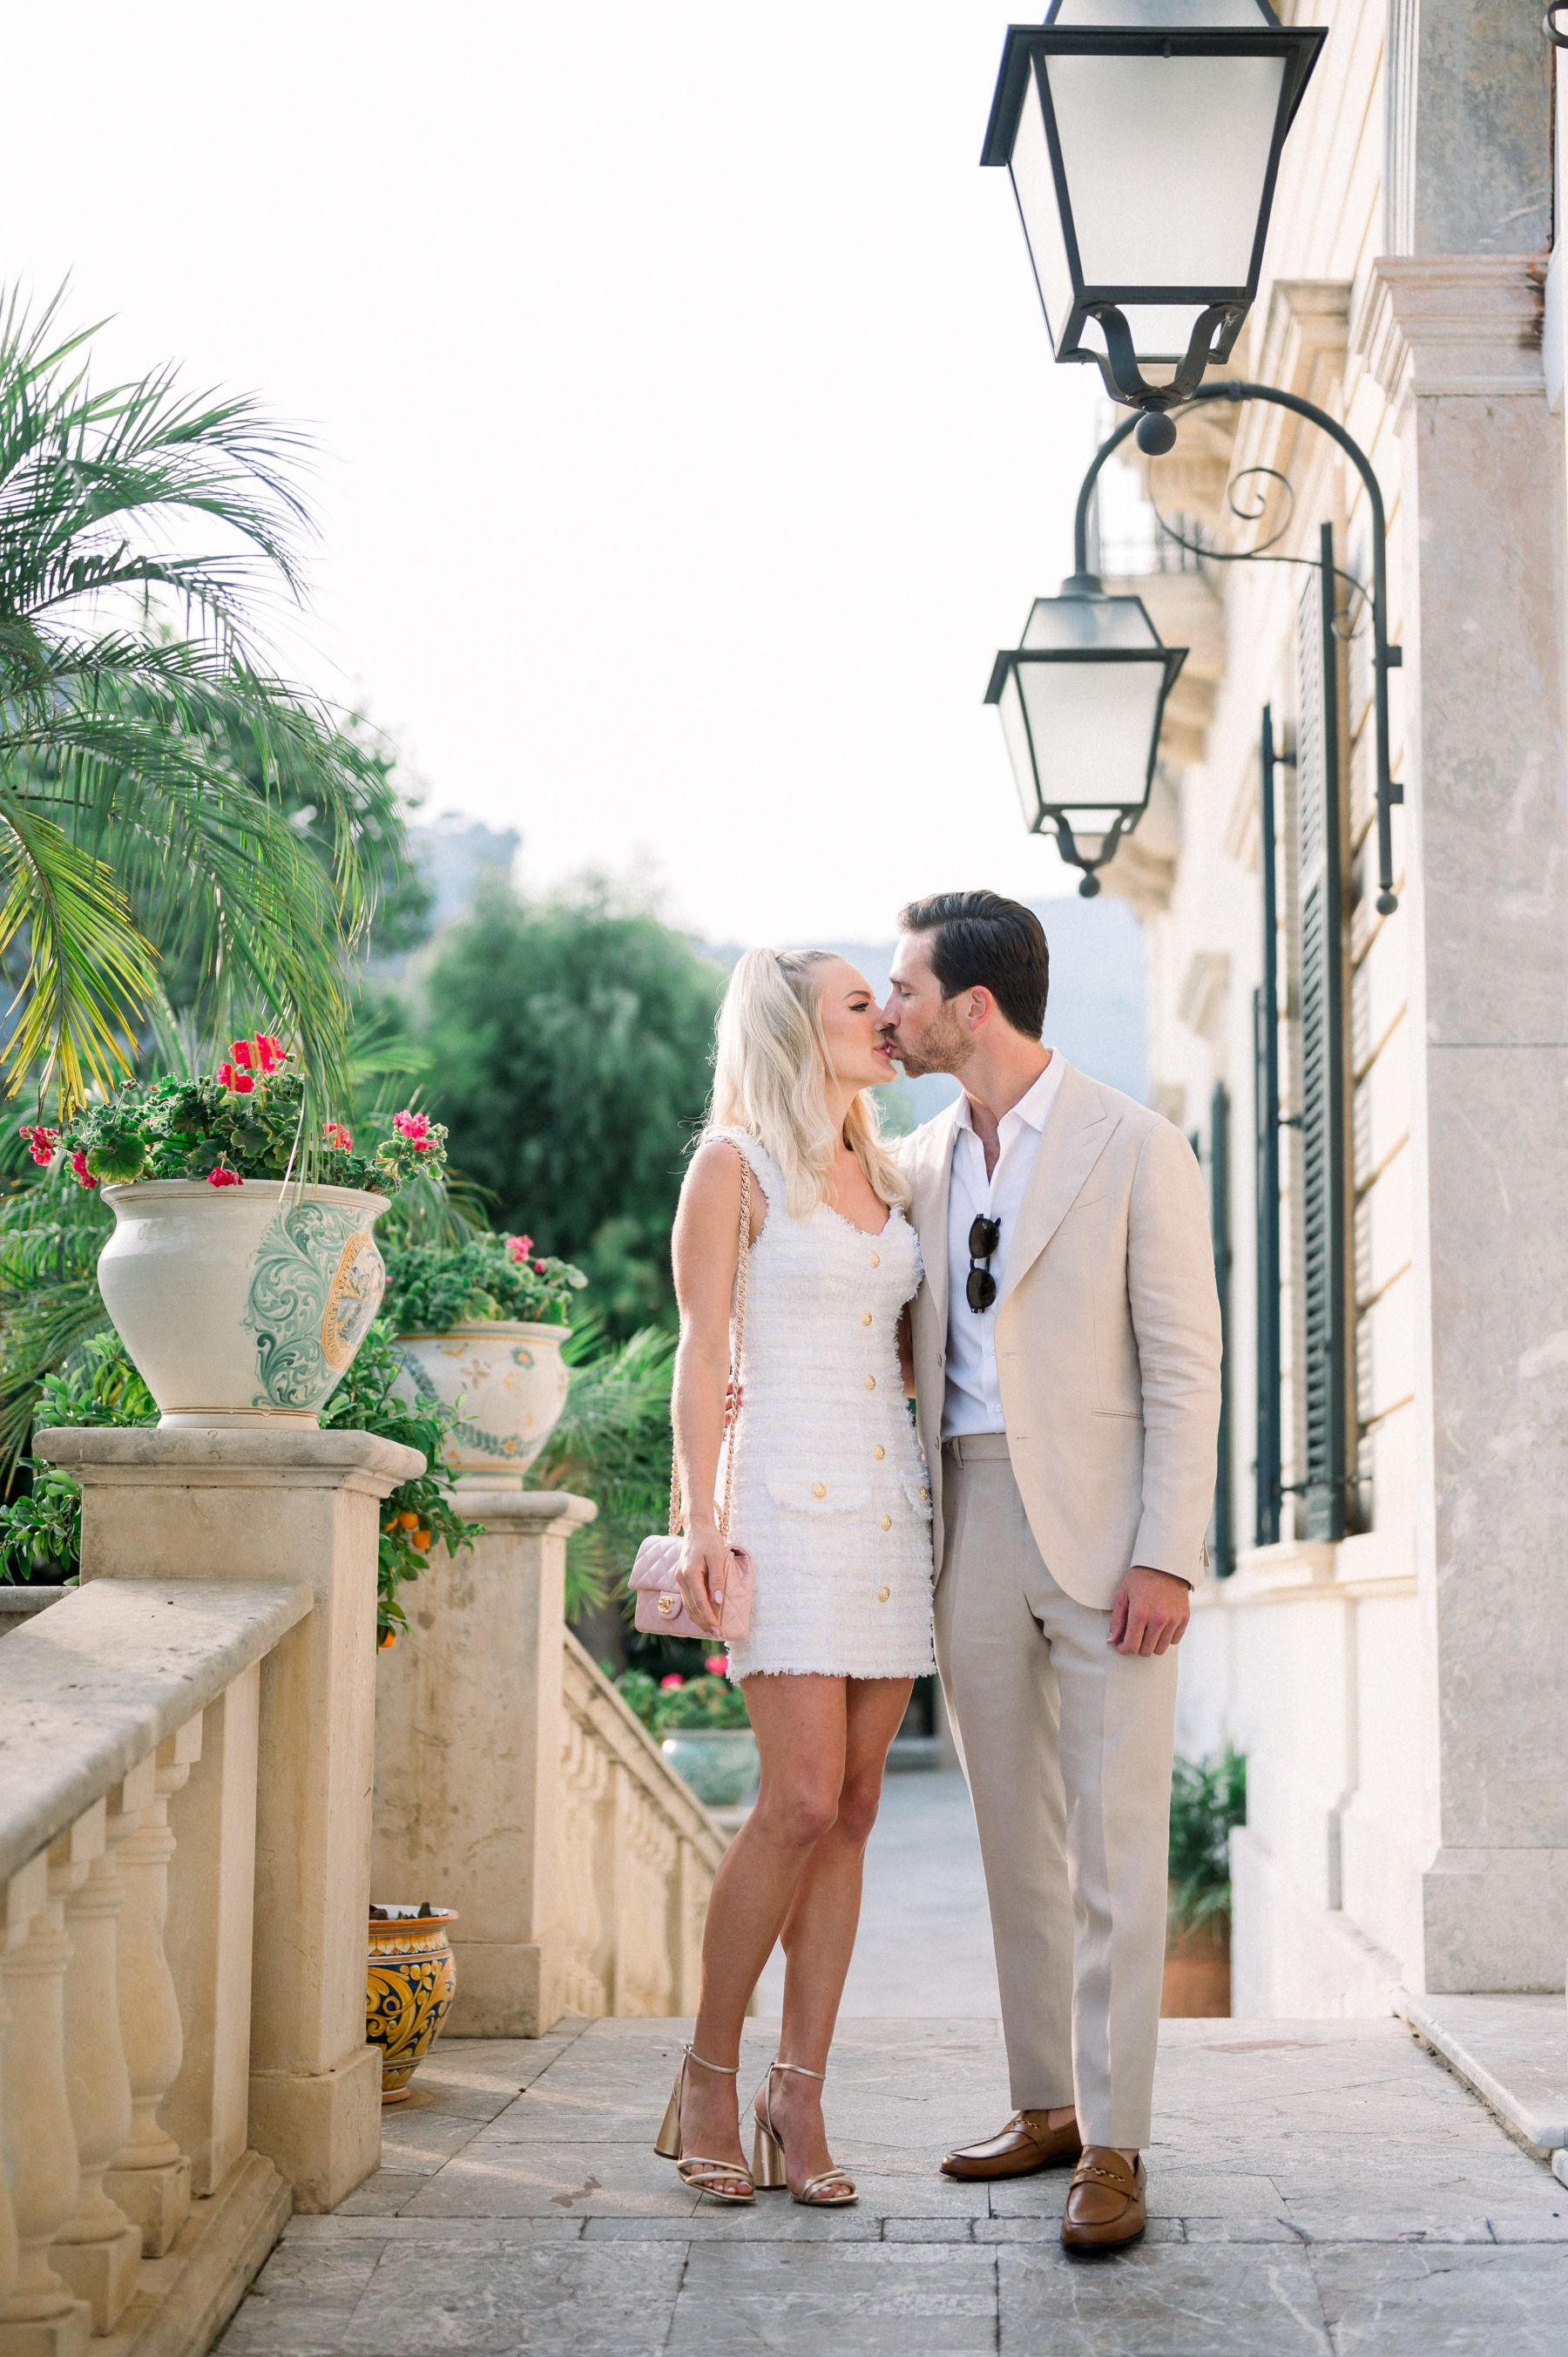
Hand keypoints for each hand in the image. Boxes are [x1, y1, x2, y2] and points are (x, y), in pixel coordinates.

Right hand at [677, 1524, 726, 1638]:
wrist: (697, 1527)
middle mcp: (681, 1578)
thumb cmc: (709, 1540)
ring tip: (712, 1630)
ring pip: (688, 1605)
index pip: (700, 1602)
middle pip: (692, 1607)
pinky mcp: (682, 1578)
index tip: (719, 1630)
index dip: (709, 1618)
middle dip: (705, 1623)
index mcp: (690, 1574)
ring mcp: (679, 1579)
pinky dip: (695, 1610)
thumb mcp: (718, 1557)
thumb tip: (717, 1602)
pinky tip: (703, 1617)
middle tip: (718, 1635)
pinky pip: (688, 1599)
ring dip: (699, 1619)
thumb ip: (717, 1579)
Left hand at [1108, 1565, 1190, 1655]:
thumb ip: (1117, 1620)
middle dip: (1137, 1647)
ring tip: (1146, 1632)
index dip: (1124, 1649)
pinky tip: (1159, 1627)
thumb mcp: (1123, 1595)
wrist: (1165, 1564)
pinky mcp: (1184, 1618)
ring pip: (1161, 1649)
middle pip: (1146, 1651)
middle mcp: (1158, 1619)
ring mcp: (1173, 1620)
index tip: (1121, 1645)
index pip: (1132, 1646)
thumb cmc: (1141, 1578)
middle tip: (1133, 1637)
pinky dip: (1166, 1638)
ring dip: (1151, 1644)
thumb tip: (1112, 1641)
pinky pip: (1174, 1640)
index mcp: (1140, 1613)